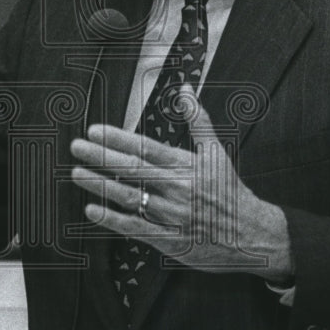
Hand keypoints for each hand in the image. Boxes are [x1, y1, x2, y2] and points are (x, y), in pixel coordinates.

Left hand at [70, 85, 293, 280]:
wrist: (252, 235)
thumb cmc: (231, 192)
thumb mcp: (217, 152)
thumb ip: (198, 120)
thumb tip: (185, 90)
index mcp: (185, 166)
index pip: (146, 148)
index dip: (118, 138)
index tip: (95, 131)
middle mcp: (176, 188)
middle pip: (132, 169)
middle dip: (101, 157)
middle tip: (77, 146)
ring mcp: (171, 215)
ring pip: (130, 197)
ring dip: (101, 185)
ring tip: (77, 173)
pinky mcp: (168, 239)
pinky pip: (135, 227)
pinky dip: (112, 220)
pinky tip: (92, 210)